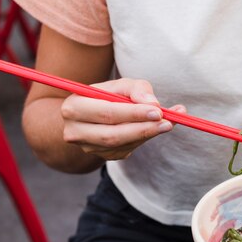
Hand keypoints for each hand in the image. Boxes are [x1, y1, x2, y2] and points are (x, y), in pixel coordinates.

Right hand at [61, 78, 183, 159]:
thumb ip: (136, 89)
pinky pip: (126, 150)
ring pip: (120, 145)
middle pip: (112, 135)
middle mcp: (76, 131)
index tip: (158, 111)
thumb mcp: (119, 86)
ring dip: (146, 135)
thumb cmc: (106, 96)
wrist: (89, 116)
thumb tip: (153, 103)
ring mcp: (88, 147)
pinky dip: (143, 139)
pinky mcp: (103, 155)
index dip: (133, 113)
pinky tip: (154, 129)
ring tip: (168, 124)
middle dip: (143, 129)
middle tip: (167, 122)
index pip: (107, 113)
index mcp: (74, 107)